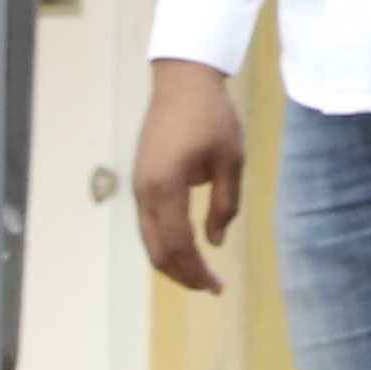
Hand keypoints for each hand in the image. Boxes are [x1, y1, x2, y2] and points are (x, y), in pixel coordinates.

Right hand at [134, 57, 247, 295]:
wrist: (182, 81)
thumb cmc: (211, 116)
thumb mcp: (230, 159)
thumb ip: (225, 203)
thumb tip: (215, 242)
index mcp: (166, 187)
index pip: (179, 244)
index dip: (196, 270)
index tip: (217, 287)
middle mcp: (145, 191)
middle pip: (158, 250)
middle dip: (183, 274)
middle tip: (210, 288)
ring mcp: (140, 186)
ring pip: (150, 239)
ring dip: (172, 261)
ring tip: (200, 276)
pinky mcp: (143, 180)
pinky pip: (150, 223)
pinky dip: (166, 242)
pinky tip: (187, 249)